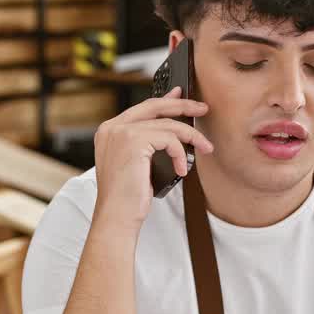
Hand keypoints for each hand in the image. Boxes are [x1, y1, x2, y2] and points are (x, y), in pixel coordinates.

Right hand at [91, 86, 211, 231]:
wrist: (116, 215)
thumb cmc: (127, 196)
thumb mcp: (138, 163)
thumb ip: (148, 141)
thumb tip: (170, 128)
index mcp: (109, 130)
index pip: (142, 107)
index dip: (165, 100)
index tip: (181, 97)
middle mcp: (112, 127)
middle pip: (154, 106)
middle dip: (182, 105)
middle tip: (202, 109)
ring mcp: (121, 132)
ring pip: (167, 124)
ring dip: (190, 137)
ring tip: (204, 148)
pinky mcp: (133, 141)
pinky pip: (169, 139)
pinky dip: (180, 153)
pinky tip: (181, 169)